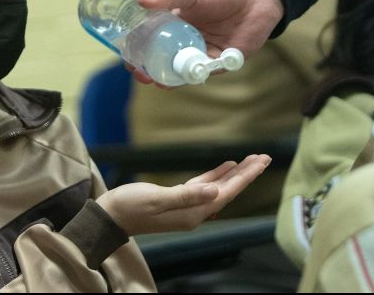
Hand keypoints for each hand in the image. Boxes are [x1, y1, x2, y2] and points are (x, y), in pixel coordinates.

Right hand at [96, 154, 270, 235]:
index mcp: (193, 212)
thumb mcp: (157, 198)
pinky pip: (204, 187)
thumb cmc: (129, 206)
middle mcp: (194, 212)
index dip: (245, 176)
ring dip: (234, 174)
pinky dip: (216, 176)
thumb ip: (187, 195)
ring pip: (218, 188)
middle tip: (264, 157)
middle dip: (246, 173)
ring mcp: (187, 207)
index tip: (261, 161)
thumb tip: (215, 192)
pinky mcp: (177, 200)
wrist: (109, 216)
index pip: (227, 192)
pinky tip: (224, 167)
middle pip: (228, 191)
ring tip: (251, 160)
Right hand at [129, 0, 283, 84]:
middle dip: (149, 69)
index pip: (150, 39)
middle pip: (162, 59)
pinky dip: (192, 75)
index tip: (128, 56)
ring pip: (180, 69)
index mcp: (173, 22)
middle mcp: (184, 39)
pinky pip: (202, 72)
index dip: (138, 49)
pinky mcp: (219, 61)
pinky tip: (183, 76)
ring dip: (168, 77)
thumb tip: (140, 0)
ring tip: (157, 80)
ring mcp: (200, 51)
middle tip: (140, 74)